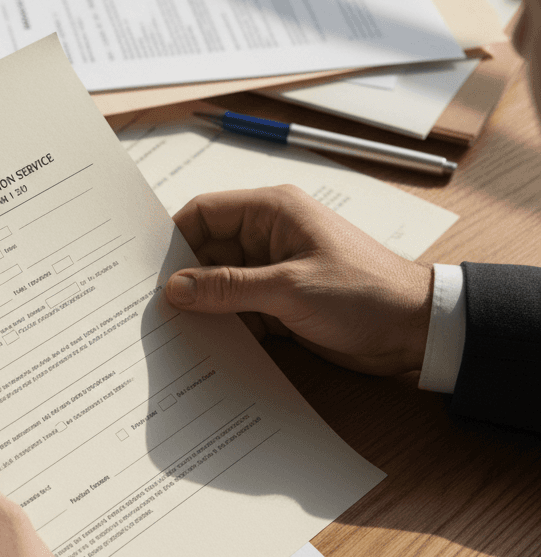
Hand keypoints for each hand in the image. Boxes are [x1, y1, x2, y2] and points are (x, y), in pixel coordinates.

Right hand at [165, 185, 432, 375]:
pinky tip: (198, 343)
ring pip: (218, 284)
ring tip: (166, 329)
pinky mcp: (277, 303)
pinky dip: (220, 324)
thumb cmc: (363, 294)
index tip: (142, 269)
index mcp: (271, 212)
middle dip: (182, 279)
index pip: (204, 213)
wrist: (415, 331)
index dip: (171, 239)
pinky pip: (236, 309)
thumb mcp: (289, 288)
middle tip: (147, 307)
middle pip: (205, 252)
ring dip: (200, 306)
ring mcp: (271, 271)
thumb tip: (175, 289)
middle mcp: (267, 237)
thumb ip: (228, 287)